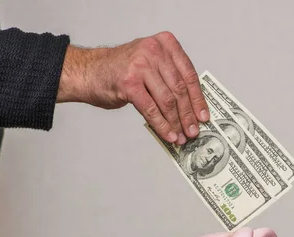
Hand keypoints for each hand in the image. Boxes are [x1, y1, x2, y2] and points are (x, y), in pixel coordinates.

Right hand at [57, 31, 209, 144]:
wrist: (89, 71)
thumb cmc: (121, 70)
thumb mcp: (150, 64)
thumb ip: (170, 77)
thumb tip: (190, 106)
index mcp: (165, 43)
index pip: (188, 74)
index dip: (198, 98)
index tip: (204, 115)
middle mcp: (154, 51)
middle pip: (179, 89)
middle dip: (188, 114)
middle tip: (194, 130)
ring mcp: (140, 66)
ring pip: (167, 101)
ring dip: (176, 123)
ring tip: (182, 136)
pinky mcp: (129, 83)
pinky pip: (151, 109)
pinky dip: (162, 125)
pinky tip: (168, 135)